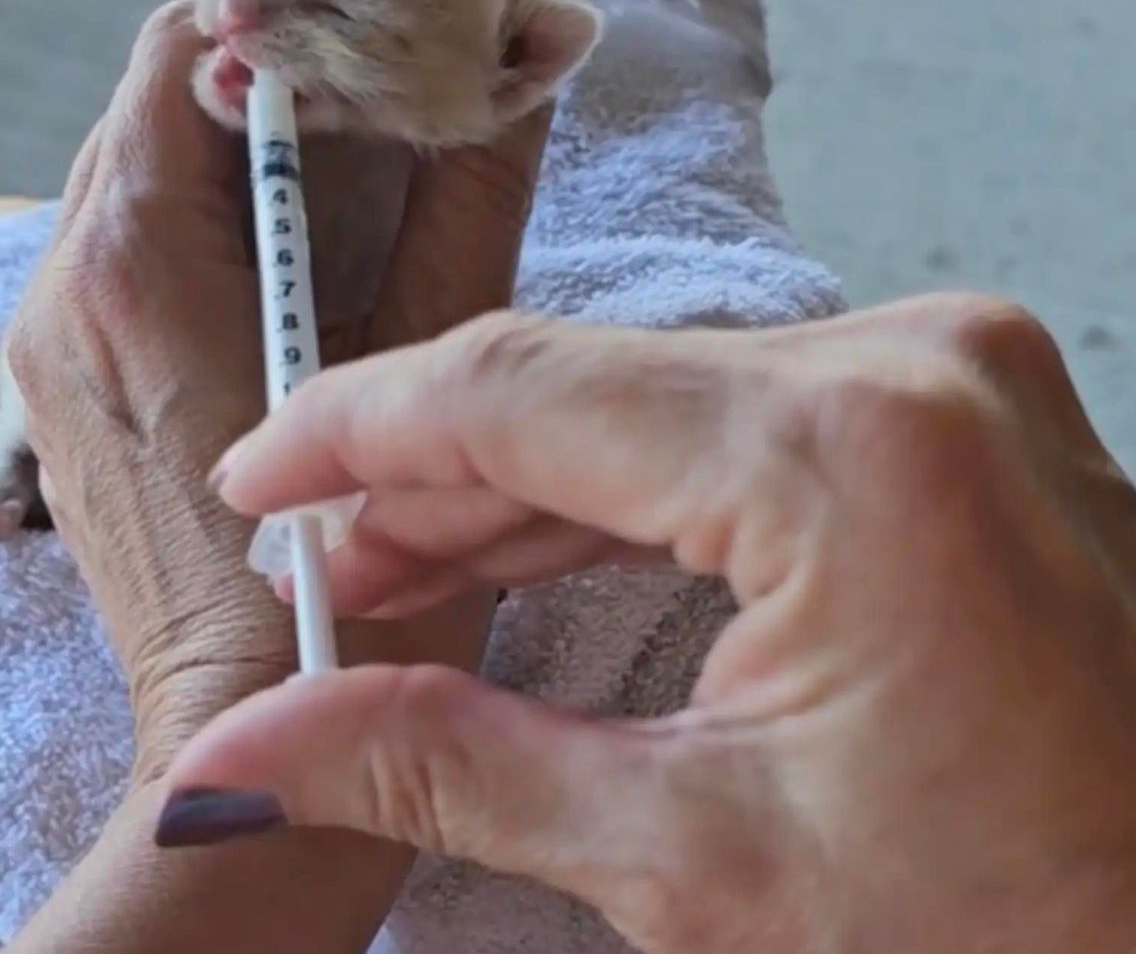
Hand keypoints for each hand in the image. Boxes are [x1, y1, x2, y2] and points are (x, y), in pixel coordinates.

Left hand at [7, 0, 549, 775]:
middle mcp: (66, 287)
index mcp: (138, 260)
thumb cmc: (357, 573)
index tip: (385, 17)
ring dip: (244, 149)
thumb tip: (535, 49)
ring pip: (143, 177)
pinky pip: (132, 254)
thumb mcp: (437, 360)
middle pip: (156, 108)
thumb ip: (474, 190)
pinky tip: (298, 247)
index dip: (292, 11)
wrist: (249, 742)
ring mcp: (53, 344)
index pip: (187, 50)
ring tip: (357, 150)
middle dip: (272, 73)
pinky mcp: (69, 390)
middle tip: (390, 69)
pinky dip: (212, 221)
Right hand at [163, 298, 1135, 952]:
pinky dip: (622, 479)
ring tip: (400, 568)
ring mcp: (937, 368)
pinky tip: (529, 537)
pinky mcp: (942, 399)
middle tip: (327, 570)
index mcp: (847, 456)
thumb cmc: (1013, 924)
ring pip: (650, 397)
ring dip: (518, 479)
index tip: (261, 478)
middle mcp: (903, 363)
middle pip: (580, 387)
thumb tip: (250, 757)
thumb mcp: (701, 864)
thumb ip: (452, 767)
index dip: (359, 430)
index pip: (521, 391)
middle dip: (429, 478)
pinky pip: (728, 415)